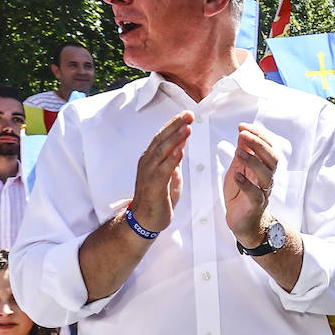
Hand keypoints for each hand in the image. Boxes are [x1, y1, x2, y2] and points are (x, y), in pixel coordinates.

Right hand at [131, 112, 190, 231]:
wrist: (144, 219)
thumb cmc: (158, 198)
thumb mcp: (169, 176)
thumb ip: (173, 162)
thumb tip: (180, 149)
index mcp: (151, 158)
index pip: (163, 137)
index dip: (174, 125)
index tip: (187, 115)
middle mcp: (148, 162)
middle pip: (162, 139)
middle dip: (176, 125)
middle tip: (189, 114)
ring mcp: (149, 173)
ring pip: (162, 151)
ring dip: (175, 138)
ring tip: (186, 127)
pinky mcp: (153, 185)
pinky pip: (163, 170)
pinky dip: (172, 159)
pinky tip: (181, 150)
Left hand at [225, 123, 279, 243]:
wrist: (244, 222)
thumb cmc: (241, 195)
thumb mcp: (238, 169)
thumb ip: (242, 153)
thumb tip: (242, 133)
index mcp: (264, 167)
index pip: (268, 147)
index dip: (258, 135)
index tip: (242, 126)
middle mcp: (267, 178)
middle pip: (272, 158)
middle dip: (259, 144)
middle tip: (244, 134)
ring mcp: (263, 192)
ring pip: (266, 175)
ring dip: (253, 161)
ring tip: (239, 152)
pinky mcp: (255, 206)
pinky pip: (255, 194)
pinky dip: (246, 184)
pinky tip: (236, 176)